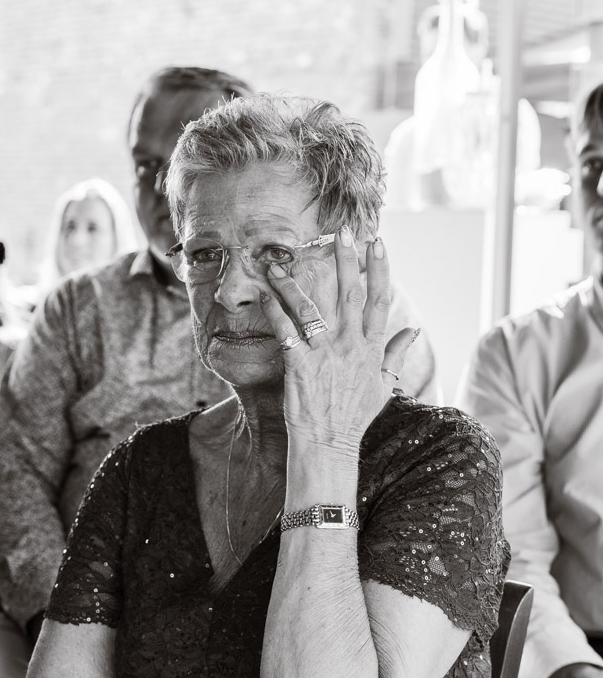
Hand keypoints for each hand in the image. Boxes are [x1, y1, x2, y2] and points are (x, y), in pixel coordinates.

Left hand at [260, 230, 414, 457]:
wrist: (330, 446)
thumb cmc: (354, 418)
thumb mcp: (382, 386)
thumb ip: (395, 354)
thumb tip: (412, 330)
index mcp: (370, 350)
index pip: (378, 302)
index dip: (380, 270)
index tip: (378, 243)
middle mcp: (350, 348)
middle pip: (350, 296)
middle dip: (347, 261)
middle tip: (343, 231)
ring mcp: (325, 356)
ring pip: (311, 310)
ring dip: (295, 284)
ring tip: (281, 263)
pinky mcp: (300, 366)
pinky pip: (286, 333)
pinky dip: (274, 313)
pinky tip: (264, 296)